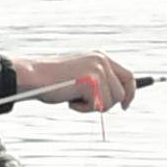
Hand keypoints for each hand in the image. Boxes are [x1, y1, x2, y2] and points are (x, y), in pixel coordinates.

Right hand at [13, 52, 135, 112]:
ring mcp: (98, 71)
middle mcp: (102, 61)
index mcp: (100, 57)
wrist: (35, 76)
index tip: (125, 105)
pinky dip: (83, 109)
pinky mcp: (92, 82)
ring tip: (74, 98)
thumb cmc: (54, 79)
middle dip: (108, 104)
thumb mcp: (81, 74)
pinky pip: (98, 106)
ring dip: (93, 106)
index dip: (130, 92)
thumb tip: (117, 97)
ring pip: (111, 102)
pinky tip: (70, 100)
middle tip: (91, 105)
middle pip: (122, 93)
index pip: (128, 75)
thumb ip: (98, 79)